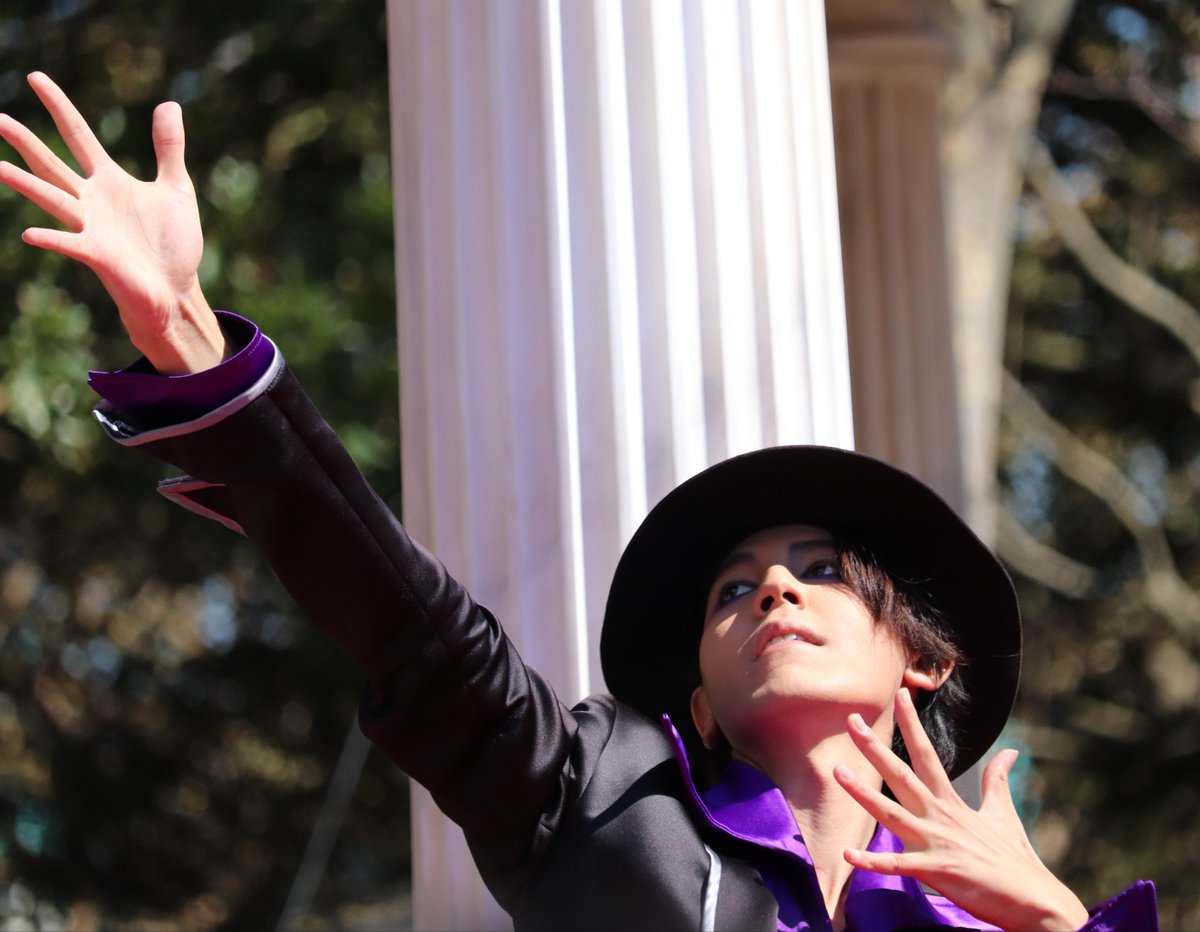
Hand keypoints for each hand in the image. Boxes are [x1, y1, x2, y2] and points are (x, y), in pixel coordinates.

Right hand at [0, 72, 223, 373]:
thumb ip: (169, 149)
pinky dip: (52, 239)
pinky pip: (69, 244)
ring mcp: (91, 227)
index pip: (78, 135)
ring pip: (52, 199)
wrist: (176, 289)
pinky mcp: (97, 255)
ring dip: (25, 184)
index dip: (58, 106)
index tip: (35, 77)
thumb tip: (169, 104)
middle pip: (52, 163)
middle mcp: (93, 200)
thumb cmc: (173, 244)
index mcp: (110, 181)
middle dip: (25, 141)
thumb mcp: (177, 188)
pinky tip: (29, 235)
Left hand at [834, 689, 1088, 931]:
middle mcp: (940, 816)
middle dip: (875, 748)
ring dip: (863, 793)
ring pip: (891, 813)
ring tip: (837, 772)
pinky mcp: (938, 871)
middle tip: (850, 721)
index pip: (927, 755)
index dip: (912, 724)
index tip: (899, 695)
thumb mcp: (1003, 813)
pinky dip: (873, 861)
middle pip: (902, 775)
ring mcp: (937, 842)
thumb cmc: (1016, 859)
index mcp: (952, 802)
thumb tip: (1010, 751)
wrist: (1036, 901)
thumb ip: (997, 781)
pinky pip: (898, 866)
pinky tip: (848, 854)